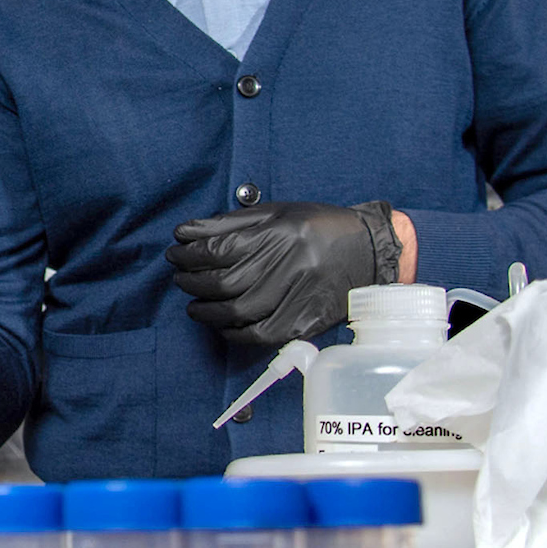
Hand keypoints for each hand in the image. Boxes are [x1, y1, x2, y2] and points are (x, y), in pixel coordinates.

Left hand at [165, 200, 400, 349]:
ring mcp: (300, 295)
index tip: (175, 254)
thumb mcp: (278, 212)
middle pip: (226, 282)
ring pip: (240, 311)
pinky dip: (234, 333)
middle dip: (193, 282)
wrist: (370, 250)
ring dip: (207, 311)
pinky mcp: (307, 320)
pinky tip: (222, 324)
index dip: (191, 254)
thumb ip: (231, 222)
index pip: (221, 249)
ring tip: (194, 304)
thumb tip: (187, 232)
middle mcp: (292, 264)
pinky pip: (261, 334)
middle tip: (180, 279)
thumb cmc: (319, 227)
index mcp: (283, 232)